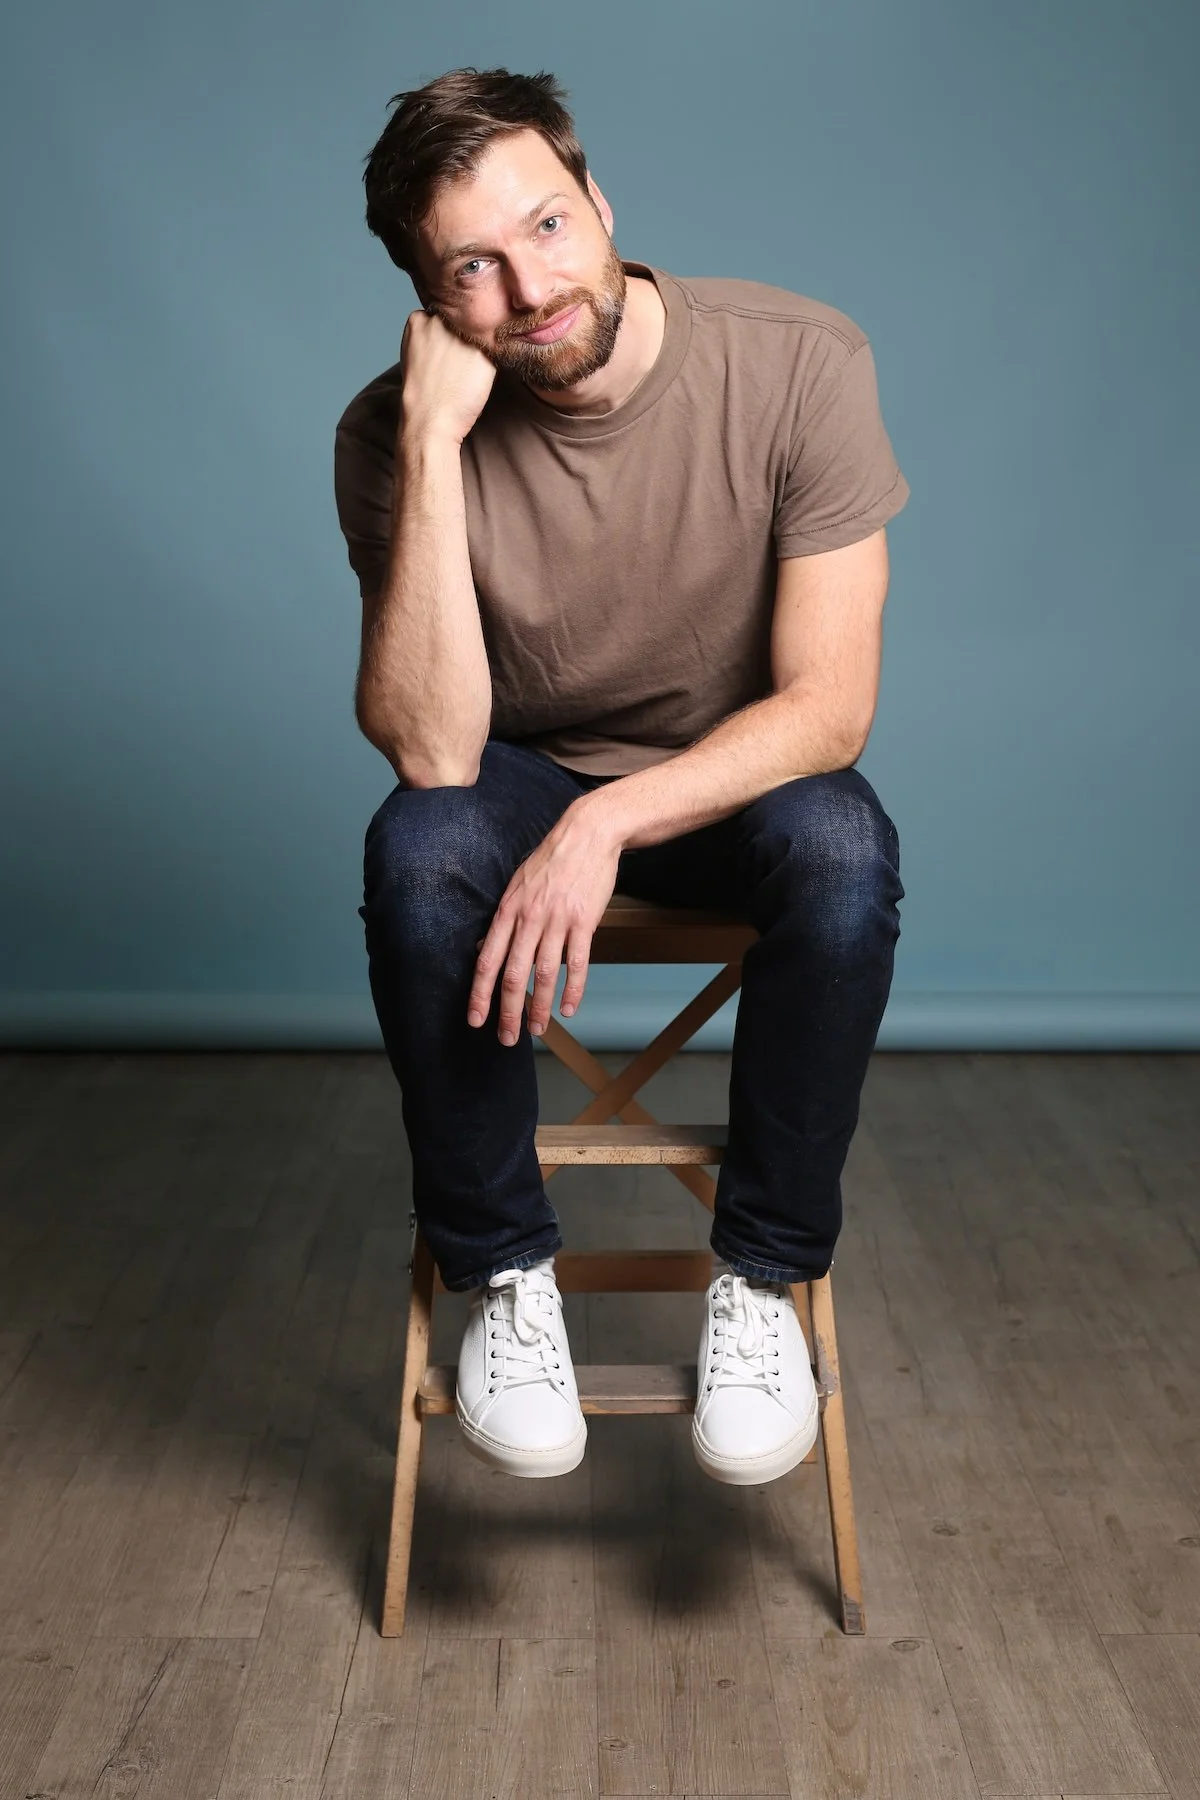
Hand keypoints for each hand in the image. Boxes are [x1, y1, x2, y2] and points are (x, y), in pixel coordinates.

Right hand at [398, 307, 496, 445]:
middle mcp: (441, 320)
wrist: (430, 419)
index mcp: (419, 318)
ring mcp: (462, 333)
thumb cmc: (422, 392)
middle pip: (462, 319)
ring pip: (479, 332)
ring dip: (478, 348)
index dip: (447, 334)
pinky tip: (477, 377)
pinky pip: (493, 349)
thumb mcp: (415, 352)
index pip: (442, 313)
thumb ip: (430, 333)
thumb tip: (452, 326)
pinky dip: (490, 362)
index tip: (445, 352)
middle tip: (458, 363)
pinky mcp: (483, 351)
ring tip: (466, 372)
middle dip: (464, 336)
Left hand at [467, 800, 621, 1044]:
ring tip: (538, 1030)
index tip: (476, 1020)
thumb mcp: (518, 885)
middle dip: (507, 1012)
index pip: (487, 961)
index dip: (480, 994)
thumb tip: (491, 949)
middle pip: (512, 975)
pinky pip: (577, 964)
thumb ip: (507, 919)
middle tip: (506, 1039)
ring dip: (539, 1007)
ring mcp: (557, 921)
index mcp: (508, 911)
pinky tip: (567, 1009)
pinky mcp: (584, 922)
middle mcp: (528, 919)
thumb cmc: (551, 860)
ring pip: (544, 974)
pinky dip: (572, 990)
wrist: (587, 834)